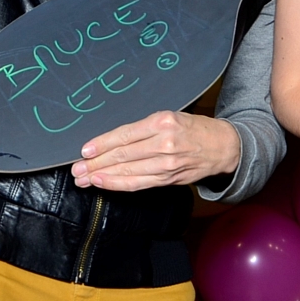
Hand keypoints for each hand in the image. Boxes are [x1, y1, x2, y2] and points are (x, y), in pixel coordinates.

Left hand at [71, 111, 239, 191]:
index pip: (125, 134)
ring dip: (102, 176)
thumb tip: (113, 139)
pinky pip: (138, 184)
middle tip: (76, 168)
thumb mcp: (171, 116)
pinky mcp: (169, 178)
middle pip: (123, 155)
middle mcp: (164, 143)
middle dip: (96, 163)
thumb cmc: (194, 128)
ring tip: (84, 178)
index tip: (85, 150)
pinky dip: (118, 184)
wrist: (223, 147)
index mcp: (163, 122)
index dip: (102, 144)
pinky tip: (104, 183)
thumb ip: (144, 127)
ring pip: (128, 172)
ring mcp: (167, 164)